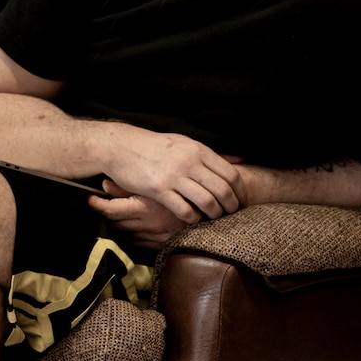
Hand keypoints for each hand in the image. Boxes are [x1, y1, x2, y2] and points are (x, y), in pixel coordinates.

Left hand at [89, 180, 195, 248]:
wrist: (212, 212)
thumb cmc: (184, 191)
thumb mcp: (156, 184)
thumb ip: (129, 186)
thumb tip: (104, 184)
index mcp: (145, 207)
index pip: (111, 210)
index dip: (97, 205)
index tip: (91, 199)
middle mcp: (147, 225)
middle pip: (115, 222)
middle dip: (108, 213)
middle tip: (103, 202)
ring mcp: (154, 237)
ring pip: (125, 233)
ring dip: (120, 223)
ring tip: (119, 211)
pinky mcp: (161, 244)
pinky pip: (138, 242)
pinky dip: (132, 233)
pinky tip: (134, 224)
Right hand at [99, 126, 245, 220]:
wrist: (120, 146)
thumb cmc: (154, 146)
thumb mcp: (184, 142)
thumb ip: (209, 154)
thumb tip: (239, 160)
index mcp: (198, 150)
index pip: (230, 174)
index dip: (239, 191)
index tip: (239, 200)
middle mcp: (189, 162)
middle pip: (223, 190)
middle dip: (231, 205)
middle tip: (230, 212)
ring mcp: (174, 176)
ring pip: (207, 202)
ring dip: (214, 213)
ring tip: (212, 216)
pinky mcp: (159, 189)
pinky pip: (185, 210)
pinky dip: (193, 218)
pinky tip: (192, 218)